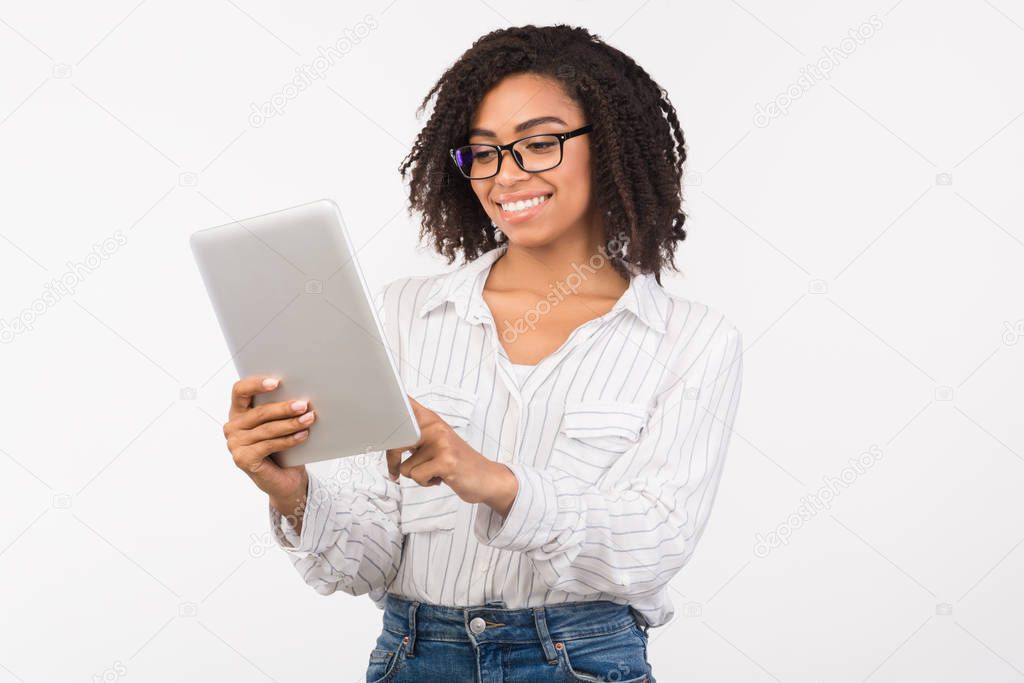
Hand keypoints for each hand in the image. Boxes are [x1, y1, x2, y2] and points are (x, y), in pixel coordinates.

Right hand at [223, 376, 316, 516]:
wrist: (286, 479)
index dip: (256, 384)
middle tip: (303, 404)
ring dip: (291, 424)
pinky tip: (302, 435)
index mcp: (238, 412)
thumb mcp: (280, 424)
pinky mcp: (243, 459)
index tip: (276, 382)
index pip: (240, 391)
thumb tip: (299, 395)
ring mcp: (235, 444)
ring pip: (267, 429)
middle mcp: (232, 427)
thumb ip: (280, 410)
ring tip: (309, 419)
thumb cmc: (283, 448)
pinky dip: (288, 440)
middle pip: (259, 412)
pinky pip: (269, 445)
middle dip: (284, 408)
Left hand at [386, 396, 517, 514]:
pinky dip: (425, 483)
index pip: (405, 403)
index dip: (388, 400)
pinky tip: (440, 478)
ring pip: (405, 466)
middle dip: (393, 458)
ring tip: (434, 471)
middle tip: (396, 469)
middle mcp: (436, 426)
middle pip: (396, 439)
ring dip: (417, 475)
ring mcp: (442, 442)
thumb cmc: (455, 463)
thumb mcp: (436, 443)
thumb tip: (384, 438)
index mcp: (431, 419)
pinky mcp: (446, 461)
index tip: (375, 392)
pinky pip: (416, 476)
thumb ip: (414, 437)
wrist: (486, 478)